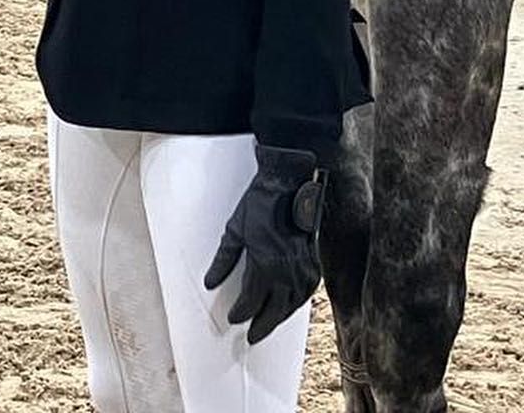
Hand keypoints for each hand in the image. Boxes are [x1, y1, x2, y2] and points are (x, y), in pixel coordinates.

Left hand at [203, 144, 324, 344]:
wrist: (287, 186)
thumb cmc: (259, 205)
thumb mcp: (234, 230)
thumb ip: (223, 260)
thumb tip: (210, 282)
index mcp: (265, 265)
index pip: (251, 302)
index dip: (241, 314)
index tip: (233, 319)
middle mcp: (287, 273)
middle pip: (273, 311)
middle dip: (260, 326)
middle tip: (251, 337)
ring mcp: (303, 271)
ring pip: (290, 307)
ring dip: (277, 319)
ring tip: (265, 326)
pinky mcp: (313, 266)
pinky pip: (303, 296)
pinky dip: (292, 305)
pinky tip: (285, 308)